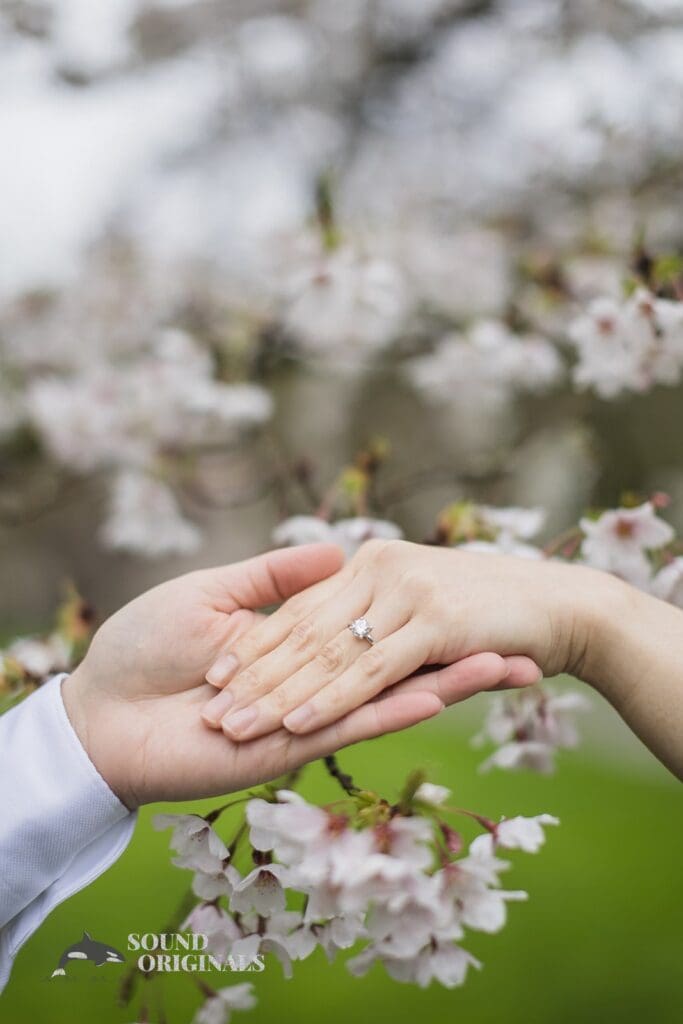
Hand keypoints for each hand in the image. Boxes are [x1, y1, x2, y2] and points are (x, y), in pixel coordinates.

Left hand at [61, 543, 540, 807]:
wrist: (99, 716)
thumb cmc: (142, 645)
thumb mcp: (212, 596)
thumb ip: (275, 578)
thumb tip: (332, 554)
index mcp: (294, 633)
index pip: (372, 616)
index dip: (424, 610)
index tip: (470, 598)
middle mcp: (310, 666)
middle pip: (399, 652)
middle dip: (458, 649)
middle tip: (519, 639)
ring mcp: (307, 701)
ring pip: (390, 683)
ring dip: (458, 676)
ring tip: (515, 664)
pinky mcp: (300, 735)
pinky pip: (363, 711)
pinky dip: (408, 702)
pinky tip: (460, 688)